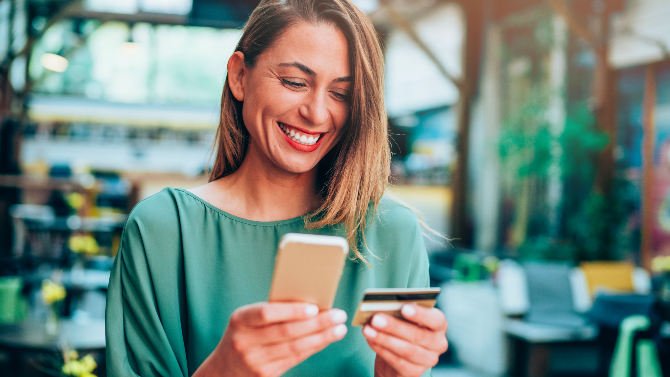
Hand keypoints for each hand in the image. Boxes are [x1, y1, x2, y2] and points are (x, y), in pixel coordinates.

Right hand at [195, 302, 347, 376]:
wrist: (224, 370)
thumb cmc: (244, 335)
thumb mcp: (247, 320)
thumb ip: (272, 312)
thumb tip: (310, 302)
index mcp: (240, 320)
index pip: (266, 313)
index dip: (291, 311)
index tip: (314, 308)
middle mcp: (245, 341)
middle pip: (287, 332)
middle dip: (317, 323)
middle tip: (338, 315)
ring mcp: (255, 360)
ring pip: (295, 347)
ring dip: (321, 337)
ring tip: (339, 329)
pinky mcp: (266, 374)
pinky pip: (295, 358)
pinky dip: (313, 347)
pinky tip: (326, 340)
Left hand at [363, 304, 447, 376]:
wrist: (396, 357)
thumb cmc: (402, 330)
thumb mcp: (403, 318)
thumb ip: (398, 312)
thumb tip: (381, 307)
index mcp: (439, 325)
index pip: (435, 319)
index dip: (420, 314)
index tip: (404, 307)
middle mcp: (438, 343)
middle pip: (417, 335)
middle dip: (394, 326)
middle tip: (376, 318)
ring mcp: (429, 360)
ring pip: (406, 350)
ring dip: (384, 339)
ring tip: (368, 329)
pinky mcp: (415, 372)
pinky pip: (397, 361)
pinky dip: (381, 350)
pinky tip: (370, 340)